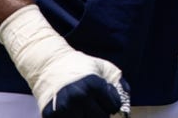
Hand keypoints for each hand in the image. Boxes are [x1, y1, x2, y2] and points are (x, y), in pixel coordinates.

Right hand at [0, 4, 129, 117]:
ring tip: (84, 108)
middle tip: (96, 107)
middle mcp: (80, 97)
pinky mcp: (51, 115)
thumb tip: (127, 97)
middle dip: (101, 113)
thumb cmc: (80, 66)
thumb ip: (118, 81)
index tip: (108, 102)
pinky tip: (74, 111)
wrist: (49, 65)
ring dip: (87, 117)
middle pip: (100, 117)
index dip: (112, 105)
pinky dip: (74, 117)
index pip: (113, 107)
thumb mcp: (103, 67)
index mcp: (94, 85)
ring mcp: (64, 107)